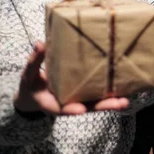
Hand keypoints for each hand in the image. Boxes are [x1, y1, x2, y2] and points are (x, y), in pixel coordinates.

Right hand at [14, 42, 129, 115]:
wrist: (34, 95)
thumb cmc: (31, 85)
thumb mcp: (28, 75)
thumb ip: (34, 61)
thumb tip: (40, 43)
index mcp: (52, 103)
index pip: (62, 109)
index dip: (71, 109)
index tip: (80, 110)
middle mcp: (69, 103)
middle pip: (88, 107)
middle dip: (104, 106)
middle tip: (120, 104)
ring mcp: (78, 99)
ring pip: (97, 103)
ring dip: (112, 102)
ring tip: (126, 100)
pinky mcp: (84, 93)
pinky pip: (98, 94)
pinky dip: (110, 93)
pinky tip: (125, 87)